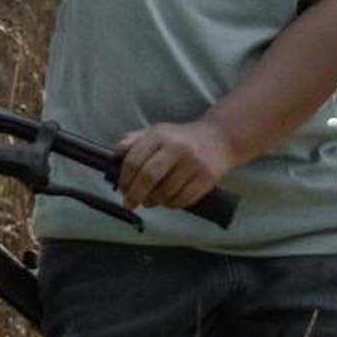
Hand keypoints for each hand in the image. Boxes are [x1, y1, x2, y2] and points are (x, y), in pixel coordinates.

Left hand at [116, 119, 238, 209]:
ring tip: (149, 200)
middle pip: (148, 177)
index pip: (134, 160)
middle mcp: (177, 148)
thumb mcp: (157, 132)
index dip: (124, 178)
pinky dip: (171, 204)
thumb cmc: (181, 138)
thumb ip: (134, 141)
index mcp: (160, 136)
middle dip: (135, 194)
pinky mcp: (207, 179)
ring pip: (166, 191)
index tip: (122, 188)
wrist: (219, 139)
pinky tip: (167, 201)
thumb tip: (116, 153)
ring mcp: (193, 164)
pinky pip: (183, 199)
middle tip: (130, 202)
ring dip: (153, 201)